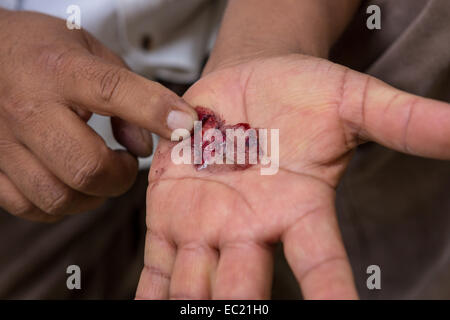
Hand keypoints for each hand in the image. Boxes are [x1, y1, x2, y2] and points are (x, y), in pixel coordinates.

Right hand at [0, 9, 196, 221]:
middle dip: (119, 177)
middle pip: (86, 167)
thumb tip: (144, 147)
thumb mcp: (90, 52)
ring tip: (97, 174)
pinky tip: (67, 183)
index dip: (156, 111)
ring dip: (92, 196)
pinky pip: (29, 206)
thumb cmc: (41, 51)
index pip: (114, 91)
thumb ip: (127, 94)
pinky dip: (58, 204)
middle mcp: (28, 108)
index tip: (185, 125)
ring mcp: (3, 141)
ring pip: (58, 196)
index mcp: (59, 71)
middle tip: (125, 165)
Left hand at [136, 54, 449, 298]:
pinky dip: (149, 294)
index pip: (321, 264)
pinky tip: (143, 312)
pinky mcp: (170, 217)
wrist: (247, 84)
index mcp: (300, 210)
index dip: (332, 295)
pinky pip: (158, 266)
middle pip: (248, 287)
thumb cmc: (301, 94)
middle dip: (245, 310)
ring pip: (197, 285)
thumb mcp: (351, 101)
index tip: (344, 317)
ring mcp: (208, 228)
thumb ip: (400, 120)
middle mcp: (253, 230)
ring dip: (192, 309)